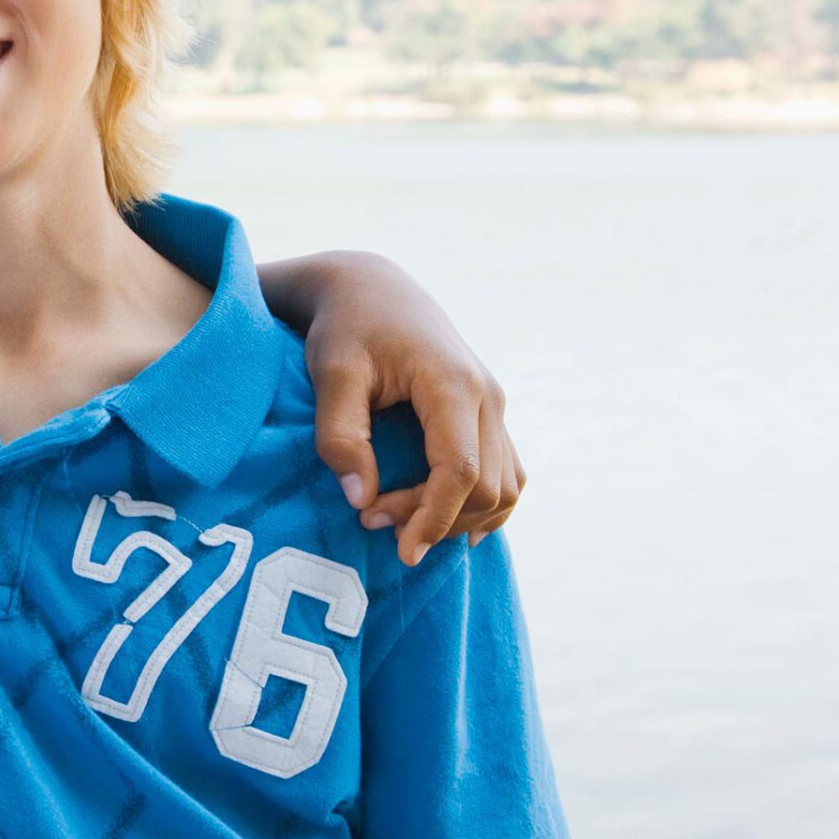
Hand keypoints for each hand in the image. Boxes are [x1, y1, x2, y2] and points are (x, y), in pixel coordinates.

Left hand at [302, 254, 523, 566]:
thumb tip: (361, 501)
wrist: (372, 288)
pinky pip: (507, 472)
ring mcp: (496, 405)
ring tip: (399, 524)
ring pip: (506, 487)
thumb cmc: (346, 328)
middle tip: (372, 523)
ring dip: (460, 518)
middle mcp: (489, 396)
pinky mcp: (490, 413)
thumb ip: (340, 436)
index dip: (433, 519)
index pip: (461, 472)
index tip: (400, 550)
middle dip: (436, 520)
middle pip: (486, 488)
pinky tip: (447, 523)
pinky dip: (483, 505)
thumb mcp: (330, 374)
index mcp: (453, 385)